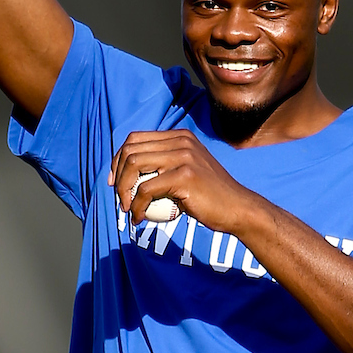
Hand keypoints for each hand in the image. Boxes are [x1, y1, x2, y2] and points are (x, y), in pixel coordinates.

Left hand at [109, 130, 258, 232]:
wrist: (237, 209)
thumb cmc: (209, 196)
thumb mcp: (185, 171)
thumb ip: (163, 165)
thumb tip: (127, 171)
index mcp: (180, 136)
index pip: (135, 138)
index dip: (118, 159)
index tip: (115, 181)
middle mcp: (181, 140)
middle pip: (131, 149)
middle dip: (118, 175)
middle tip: (120, 198)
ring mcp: (184, 156)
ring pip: (134, 165)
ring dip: (124, 191)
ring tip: (127, 208)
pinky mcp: (185, 175)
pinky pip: (146, 189)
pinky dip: (137, 205)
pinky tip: (139, 217)